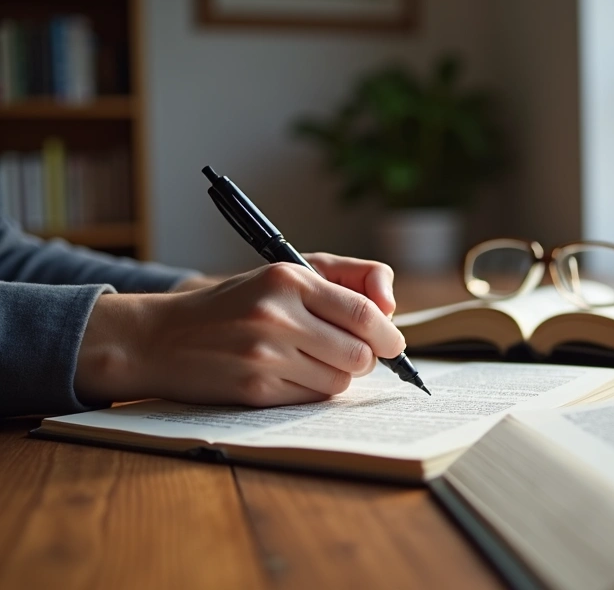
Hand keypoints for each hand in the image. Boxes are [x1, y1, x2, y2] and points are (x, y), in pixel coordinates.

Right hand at [75, 262, 405, 406]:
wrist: (161, 337)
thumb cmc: (235, 305)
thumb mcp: (284, 275)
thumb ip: (345, 281)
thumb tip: (390, 310)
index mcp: (289, 279)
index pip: (364, 312)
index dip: (388, 334)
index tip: (392, 342)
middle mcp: (278, 315)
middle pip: (360, 353)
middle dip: (364, 358)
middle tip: (350, 354)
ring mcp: (265, 355)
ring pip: (340, 380)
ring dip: (337, 376)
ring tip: (310, 361)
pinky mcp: (255, 389)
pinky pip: (312, 398)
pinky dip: (311, 391)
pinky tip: (288, 376)